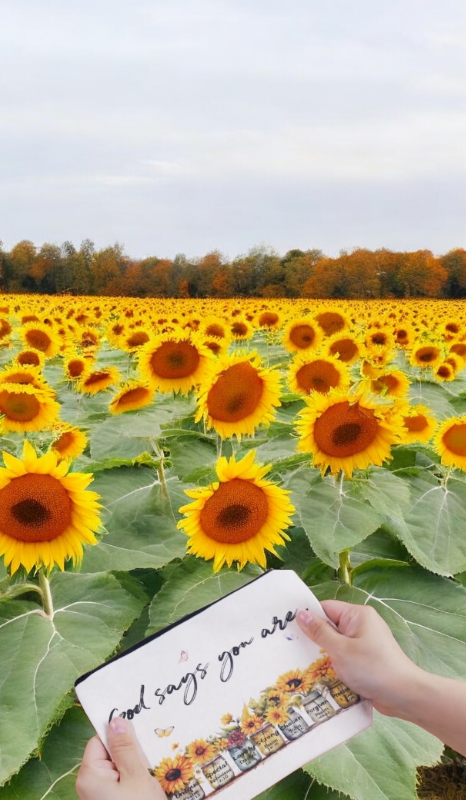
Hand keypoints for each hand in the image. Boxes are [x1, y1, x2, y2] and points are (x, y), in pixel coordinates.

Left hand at [76, 717, 166, 799]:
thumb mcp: (136, 776)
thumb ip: (125, 748)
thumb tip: (115, 720)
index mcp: (89, 775)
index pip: (99, 740)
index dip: (119, 735)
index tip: (140, 729)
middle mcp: (89, 786)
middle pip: (110, 754)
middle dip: (132, 751)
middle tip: (153, 748)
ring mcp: (100, 796)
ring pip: (119, 769)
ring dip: (138, 765)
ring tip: (155, 765)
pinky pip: (123, 783)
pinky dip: (137, 779)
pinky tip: (153, 780)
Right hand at [297, 600, 421, 717]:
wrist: (404, 695)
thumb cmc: (373, 669)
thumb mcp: (341, 650)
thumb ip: (319, 632)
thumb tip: (301, 614)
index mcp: (358, 615)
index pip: (326, 608)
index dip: (309, 618)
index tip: (289, 631)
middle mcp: (362, 625)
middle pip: (330, 626)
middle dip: (315, 639)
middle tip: (293, 651)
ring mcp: (365, 642)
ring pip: (336, 644)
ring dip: (325, 655)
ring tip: (305, 666)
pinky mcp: (367, 659)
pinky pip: (345, 656)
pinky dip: (335, 664)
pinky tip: (323, 675)